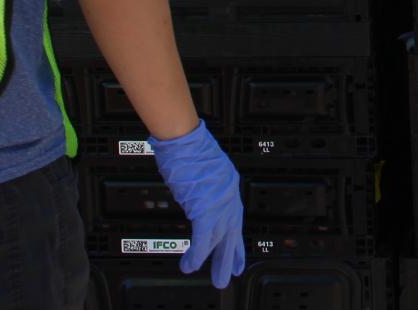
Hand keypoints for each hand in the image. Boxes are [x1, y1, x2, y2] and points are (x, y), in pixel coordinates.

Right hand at [150, 121, 244, 287]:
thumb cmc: (185, 144)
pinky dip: (197, 255)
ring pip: (220, 239)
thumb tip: (191, 191)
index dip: (234, 234)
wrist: (182, 137)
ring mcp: (219, 202)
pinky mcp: (206, 210)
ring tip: (217, 280)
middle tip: (233, 273)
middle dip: (232, 255)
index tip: (235, 248)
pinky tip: (191, 266)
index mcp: (228, 181)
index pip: (234, 214)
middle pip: (233, 230)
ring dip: (216, 262)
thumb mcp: (199, 165)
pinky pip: (203, 239)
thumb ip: (200, 182)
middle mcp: (228, 193)